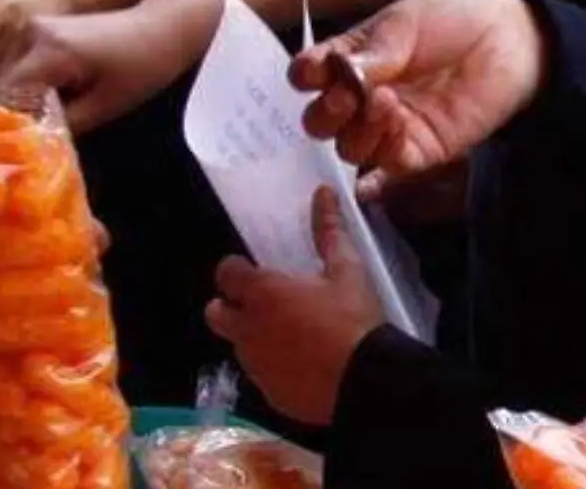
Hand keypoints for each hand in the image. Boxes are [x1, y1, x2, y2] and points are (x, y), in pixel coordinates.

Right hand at [2, 4, 199, 132]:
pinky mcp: (40, 26)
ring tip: (30, 124)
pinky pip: (20, 61)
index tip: (9, 147)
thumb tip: (29, 143)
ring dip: (17, 97)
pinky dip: (26, 83)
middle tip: (19, 139)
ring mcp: (34, 26)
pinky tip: (41, 103)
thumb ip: (62, 125)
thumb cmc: (141, 67)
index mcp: (47, 50)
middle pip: (1, 81)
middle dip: (9, 110)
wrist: (161, 27)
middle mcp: (31, 32)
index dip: (5, 122)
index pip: (5, 93)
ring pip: (7, 72)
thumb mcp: (104, 106)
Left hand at [206, 187, 385, 425]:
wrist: (369, 383)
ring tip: (290, 336)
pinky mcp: (269, 393)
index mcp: (262, 294)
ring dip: (253, 337)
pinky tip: (302, 366)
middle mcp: (248, 329)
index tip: (255, 271)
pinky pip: (261, 376)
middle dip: (230, 307)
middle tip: (261, 305)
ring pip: (238, 346)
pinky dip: (273, 368)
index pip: (225, 273)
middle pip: (215, 313)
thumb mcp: (347, 271)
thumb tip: (324, 192)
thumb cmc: (354, 321)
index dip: (237, 270)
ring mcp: (255, 365)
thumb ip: (329, 231)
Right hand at [289, 0, 546, 198]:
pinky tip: (399, 118)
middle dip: (325, 113)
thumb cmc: (454, 19)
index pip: (310, 76)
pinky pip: (390, 162)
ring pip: (350, 148)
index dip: (304, 78)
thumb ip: (371, 54)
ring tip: (384, 101)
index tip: (314, 71)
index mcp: (350, 61)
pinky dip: (386, 144)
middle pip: (321, 122)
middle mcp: (363, 97)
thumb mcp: (403, 24)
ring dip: (358, 129)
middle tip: (346, 96)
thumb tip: (338, 74)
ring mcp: (390, 126)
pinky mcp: (421, 149)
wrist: (508, 36)